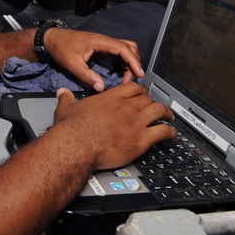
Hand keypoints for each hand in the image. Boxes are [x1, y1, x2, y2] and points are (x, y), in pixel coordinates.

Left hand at [43, 27, 144, 90]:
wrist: (52, 39)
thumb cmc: (60, 47)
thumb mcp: (71, 63)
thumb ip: (86, 75)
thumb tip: (101, 87)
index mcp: (99, 41)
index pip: (123, 48)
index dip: (133, 61)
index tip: (138, 73)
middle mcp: (104, 41)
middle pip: (129, 47)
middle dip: (134, 62)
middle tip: (132, 79)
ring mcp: (104, 44)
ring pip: (126, 49)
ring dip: (130, 62)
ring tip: (127, 78)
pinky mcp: (102, 48)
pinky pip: (119, 53)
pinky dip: (124, 63)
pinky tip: (121, 74)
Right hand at [51, 84, 174, 170]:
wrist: (76, 146)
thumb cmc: (71, 130)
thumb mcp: (66, 110)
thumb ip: (67, 100)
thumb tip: (62, 93)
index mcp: (111, 98)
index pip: (134, 88)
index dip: (141, 91)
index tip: (143, 94)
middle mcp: (127, 107)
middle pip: (148, 99)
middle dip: (153, 102)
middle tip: (155, 107)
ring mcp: (136, 123)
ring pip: (159, 111)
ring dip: (167, 114)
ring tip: (170, 117)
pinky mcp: (141, 140)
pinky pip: (162, 132)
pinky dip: (170, 133)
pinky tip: (172, 135)